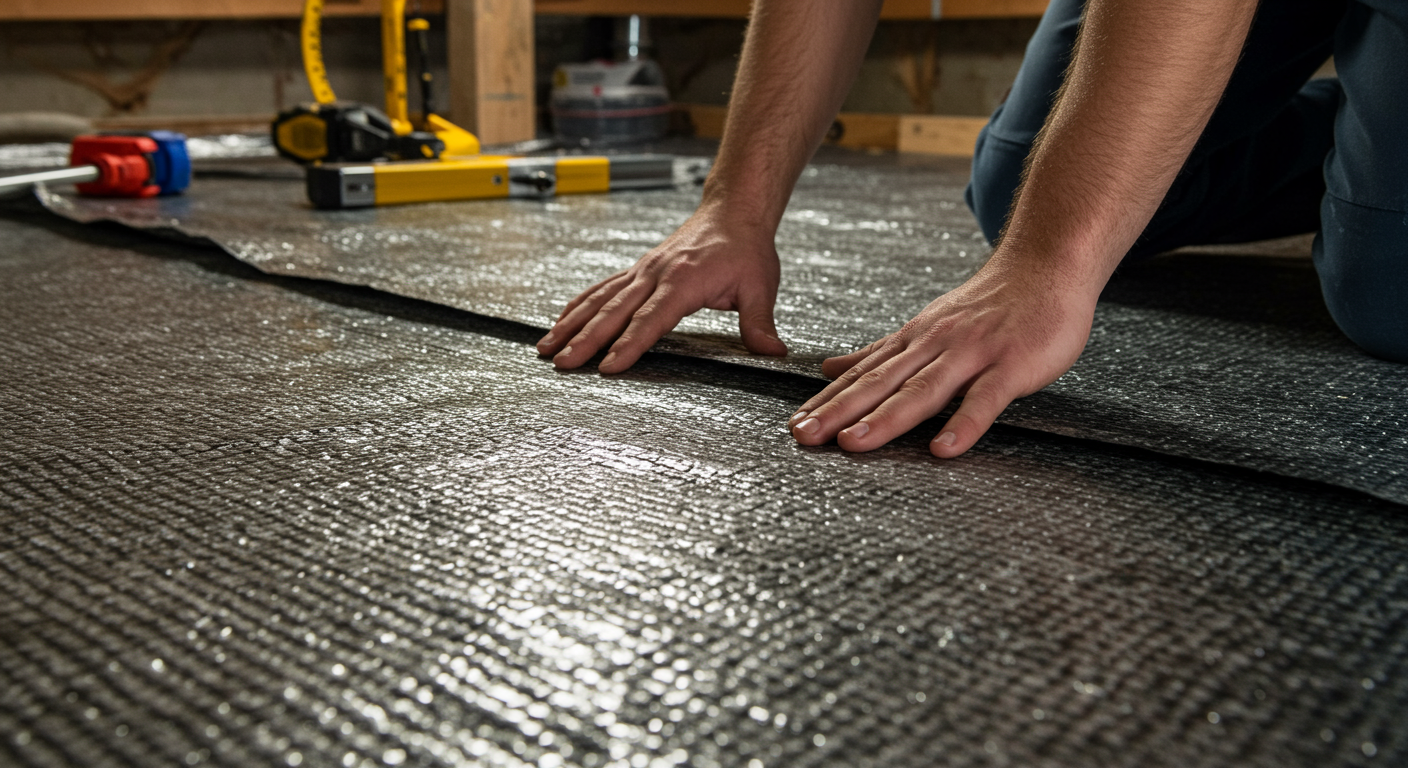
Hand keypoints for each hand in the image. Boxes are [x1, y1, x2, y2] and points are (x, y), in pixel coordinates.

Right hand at [537, 205, 787, 372]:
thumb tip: (773, 352)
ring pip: (599, 299)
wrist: (733, 210)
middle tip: (562, 364)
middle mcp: (655, 274)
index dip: (630, 344)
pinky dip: (578, 305)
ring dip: (571, 324)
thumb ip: (760, 322)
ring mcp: (642, 271)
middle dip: (585, 340)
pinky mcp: (638, 270)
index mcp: (683, 280)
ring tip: (547, 348)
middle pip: (614, 311)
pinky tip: (561, 321)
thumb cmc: (746, 247)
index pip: (651, 319)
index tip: (609, 367)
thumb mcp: (761, 285)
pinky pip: (601, 288)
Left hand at [788, 260, 1097, 457]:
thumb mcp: (926, 325)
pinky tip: (943, 449)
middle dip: (839, 411)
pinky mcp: (1011, 366)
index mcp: (914, 341)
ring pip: (923, 390)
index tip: (796, 425)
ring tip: (853, 443)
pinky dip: (964, 424)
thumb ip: (881, 352)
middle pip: (880, 383)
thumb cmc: (990, 303)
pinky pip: (985, 399)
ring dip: (885, 418)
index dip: (827, 401)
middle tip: (804, 435)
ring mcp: (972, 354)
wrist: (1046, 265)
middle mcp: (935, 346)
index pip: (862, 374)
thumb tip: (830, 367)